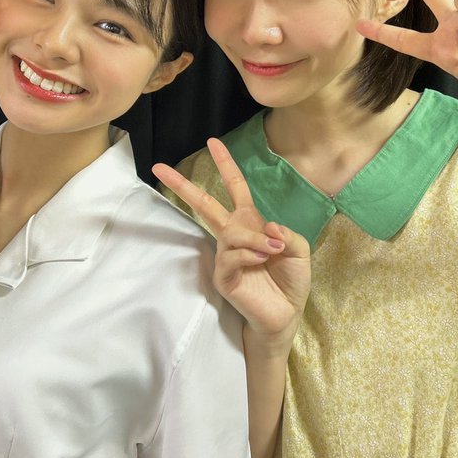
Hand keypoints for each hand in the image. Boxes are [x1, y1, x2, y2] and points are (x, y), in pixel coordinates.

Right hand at [153, 139, 310, 346]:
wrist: (286, 315)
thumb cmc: (290, 280)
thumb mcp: (298, 250)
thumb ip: (286, 232)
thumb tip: (265, 224)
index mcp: (250, 223)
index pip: (234, 188)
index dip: (226, 165)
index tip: (213, 142)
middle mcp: (233, 235)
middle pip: (204, 205)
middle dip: (182, 186)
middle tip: (159, 167)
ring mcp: (225, 256)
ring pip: (230, 233)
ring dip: (252, 238)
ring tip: (272, 249)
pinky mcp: (223, 276)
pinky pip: (230, 256)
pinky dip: (249, 254)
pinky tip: (262, 259)